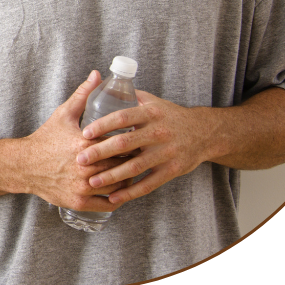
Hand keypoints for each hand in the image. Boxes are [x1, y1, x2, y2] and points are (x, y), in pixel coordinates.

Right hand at [21, 72, 135, 210]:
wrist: (26, 165)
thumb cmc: (47, 138)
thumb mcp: (64, 114)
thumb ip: (83, 94)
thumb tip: (97, 74)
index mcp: (84, 144)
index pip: (120, 144)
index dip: (133, 142)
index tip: (142, 138)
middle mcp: (84, 167)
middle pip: (122, 165)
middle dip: (134, 160)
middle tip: (145, 155)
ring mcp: (82, 187)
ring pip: (118, 185)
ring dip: (130, 179)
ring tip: (137, 171)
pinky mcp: (79, 202)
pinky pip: (108, 203)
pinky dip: (119, 198)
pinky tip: (124, 191)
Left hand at [76, 89, 216, 206]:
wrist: (204, 132)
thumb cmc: (171, 116)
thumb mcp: (153, 101)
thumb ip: (130, 97)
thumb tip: (104, 87)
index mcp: (151, 113)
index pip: (122, 117)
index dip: (103, 125)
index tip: (85, 133)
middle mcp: (158, 132)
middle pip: (125, 143)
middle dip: (100, 152)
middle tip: (81, 159)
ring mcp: (166, 153)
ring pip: (135, 167)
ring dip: (112, 176)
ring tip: (92, 181)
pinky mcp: (172, 170)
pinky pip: (148, 184)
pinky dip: (130, 192)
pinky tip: (114, 197)